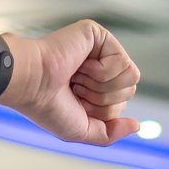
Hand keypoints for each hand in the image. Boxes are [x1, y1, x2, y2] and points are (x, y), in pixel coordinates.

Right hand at [4, 20, 140, 144]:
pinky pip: (123, 63)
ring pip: (131, 78)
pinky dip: (102, 72)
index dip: (101, 111)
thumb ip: (110, 132)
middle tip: (75, 88)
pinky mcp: (98, 35)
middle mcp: (98, 67)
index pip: (120, 105)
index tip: (75, 101)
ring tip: (77, 76)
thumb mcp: (82, 130)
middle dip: (103, 99)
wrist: (32, 85)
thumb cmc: (48, 107)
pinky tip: (80, 65)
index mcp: (92, 87)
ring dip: (102, 86)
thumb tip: (137, 125)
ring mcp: (99, 49)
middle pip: (129, 91)